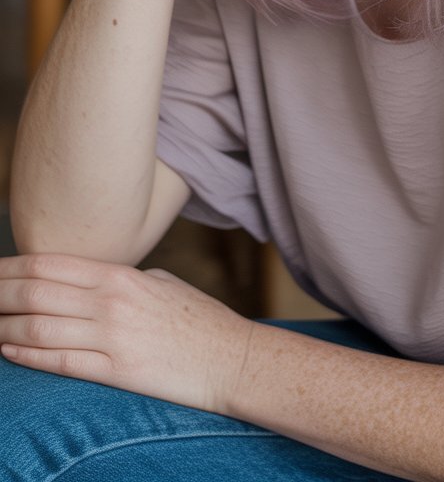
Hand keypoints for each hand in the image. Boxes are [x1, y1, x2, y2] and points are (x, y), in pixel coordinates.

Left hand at [0, 253, 253, 414]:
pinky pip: (61, 361)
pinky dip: (27, 356)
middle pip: (37, 291)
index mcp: (120, 274)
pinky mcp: (118, 370)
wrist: (231, 356)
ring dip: (5, 326)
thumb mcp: (159, 283)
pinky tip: (7, 350)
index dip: (11, 267)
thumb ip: (121, 281)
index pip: (50, 264)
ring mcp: (113, 336)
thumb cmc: (198, 319)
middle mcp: (111, 300)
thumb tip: (91, 284)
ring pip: (40, 327)